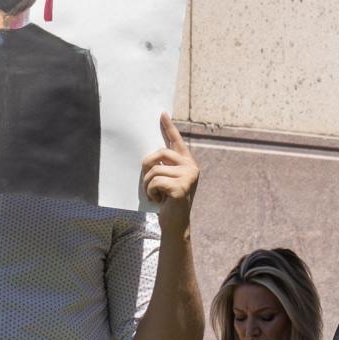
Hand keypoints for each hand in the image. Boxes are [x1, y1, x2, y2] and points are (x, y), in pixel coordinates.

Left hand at [141, 113, 198, 231]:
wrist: (175, 224)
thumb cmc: (168, 202)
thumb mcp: (166, 180)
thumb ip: (163, 166)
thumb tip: (150, 155)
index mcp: (188, 163)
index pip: (176, 141)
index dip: (169, 127)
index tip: (162, 114)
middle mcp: (191, 167)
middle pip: (160, 153)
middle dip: (147, 167)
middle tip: (147, 183)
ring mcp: (188, 177)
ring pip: (154, 170)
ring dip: (147, 185)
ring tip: (155, 195)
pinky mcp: (181, 187)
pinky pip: (155, 182)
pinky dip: (151, 192)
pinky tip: (158, 201)